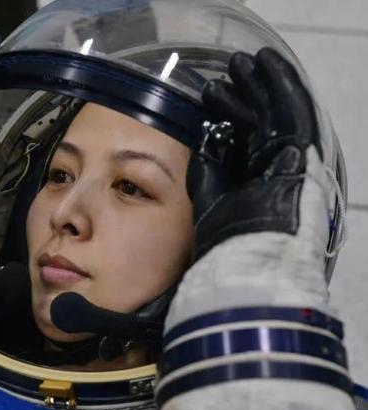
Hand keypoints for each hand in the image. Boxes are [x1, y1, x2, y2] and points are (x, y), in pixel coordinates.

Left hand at [187, 47, 321, 259]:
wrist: (251, 248)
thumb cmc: (226, 229)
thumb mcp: (207, 188)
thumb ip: (207, 161)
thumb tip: (206, 134)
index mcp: (252, 176)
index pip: (243, 134)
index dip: (229, 109)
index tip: (213, 91)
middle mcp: (272, 164)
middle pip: (260, 119)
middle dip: (245, 92)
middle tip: (229, 69)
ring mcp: (289, 157)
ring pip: (275, 110)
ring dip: (260, 83)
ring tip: (242, 61)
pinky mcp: (303, 149)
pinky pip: (293, 110)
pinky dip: (282, 83)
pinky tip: (267, 63)